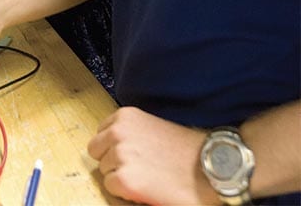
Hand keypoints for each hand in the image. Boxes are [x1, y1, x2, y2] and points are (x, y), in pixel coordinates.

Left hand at [87, 107, 216, 204]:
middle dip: (113, 162)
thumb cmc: (186, 150)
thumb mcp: (151, 127)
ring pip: (105, 172)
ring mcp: (120, 155)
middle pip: (98, 153)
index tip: (130, 155)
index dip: (113, 148)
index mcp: (125, 116)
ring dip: (120, 177)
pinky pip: (112, 189)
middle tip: (139, 169)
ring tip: (146, 177)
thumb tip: (110, 147)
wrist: (212, 166)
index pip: (101, 134)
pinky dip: (126, 193)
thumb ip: (129, 132)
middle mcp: (118, 132)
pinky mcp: (125, 180)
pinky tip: (146, 188)